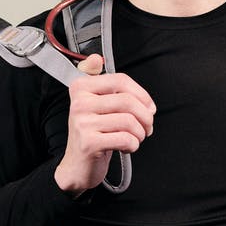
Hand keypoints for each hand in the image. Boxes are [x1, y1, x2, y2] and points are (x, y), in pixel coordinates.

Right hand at [54, 53, 155, 192]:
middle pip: (128, 101)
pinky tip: (127, 147)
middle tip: (147, 127)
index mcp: (81, 88)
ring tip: (136, 138)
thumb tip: (96, 59)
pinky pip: (125, 138)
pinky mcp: (89, 142)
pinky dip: (133, 145)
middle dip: (146, 117)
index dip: (142, 95)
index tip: (148, 108)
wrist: (77, 166)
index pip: (121, 80)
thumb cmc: (93, 134)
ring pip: (129, 121)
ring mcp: (82, 123)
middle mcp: (79, 103)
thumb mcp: (95, 104)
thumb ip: (99, 81)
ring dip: (140, 133)